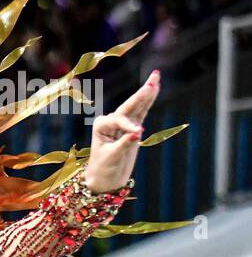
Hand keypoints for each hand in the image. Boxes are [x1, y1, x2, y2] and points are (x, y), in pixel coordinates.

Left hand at [84, 71, 158, 192]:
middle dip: (141, 93)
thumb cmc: (104, 169)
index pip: (119, 121)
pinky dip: (149, 102)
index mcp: (101, 125)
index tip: (139, 134)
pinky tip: (155, 89)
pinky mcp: (132, 128)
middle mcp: (110, 121)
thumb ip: (124, 144)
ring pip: (137, 106)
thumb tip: (137, 133)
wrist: (105, 179)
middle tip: (154, 78)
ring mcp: (122, 123)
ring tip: (156, 78)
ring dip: (147, 93)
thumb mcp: (112, 157)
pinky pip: (142, 112)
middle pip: (129, 105)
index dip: (129, 126)